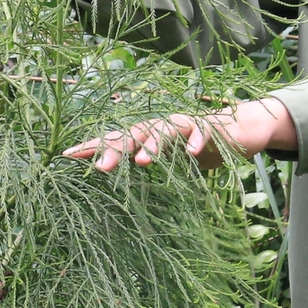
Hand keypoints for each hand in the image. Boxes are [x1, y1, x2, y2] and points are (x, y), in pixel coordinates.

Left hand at [64, 98, 296, 172]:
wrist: (240, 131)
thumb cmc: (200, 147)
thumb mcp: (171, 160)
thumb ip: (149, 163)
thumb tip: (118, 183)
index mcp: (149, 136)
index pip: (116, 139)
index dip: (93, 146)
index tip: (67, 156)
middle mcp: (162, 126)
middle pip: (134, 134)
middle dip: (116, 150)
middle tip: (99, 168)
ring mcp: (186, 124)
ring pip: (164, 130)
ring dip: (153, 145)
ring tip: (142, 162)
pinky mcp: (210, 127)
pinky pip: (203, 132)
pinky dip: (197, 141)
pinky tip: (193, 153)